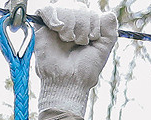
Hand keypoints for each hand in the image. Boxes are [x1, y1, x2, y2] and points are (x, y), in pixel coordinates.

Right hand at [33, 5, 118, 119]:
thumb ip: (109, 30)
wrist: (68, 81)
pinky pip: (47, 9)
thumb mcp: (103, 49)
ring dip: (71, 23)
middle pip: (79, 6)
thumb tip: (108, 14)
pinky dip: (55, 17)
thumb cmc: (85, 69)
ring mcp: (56, 25)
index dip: (94, 22)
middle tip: (80, 42)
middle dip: (83, 24)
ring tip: (68, 40)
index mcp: (85, 28)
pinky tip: (58, 29)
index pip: (91, 11)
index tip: (92, 39)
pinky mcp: (41, 27)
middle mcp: (70, 24)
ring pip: (65, 6)